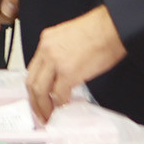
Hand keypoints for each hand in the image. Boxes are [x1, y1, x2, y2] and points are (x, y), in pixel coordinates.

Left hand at [23, 6, 125, 121]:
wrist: (112, 27)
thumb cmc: (99, 30)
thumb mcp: (71, 37)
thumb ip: (61, 53)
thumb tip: (62, 72)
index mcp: (47, 40)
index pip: (33, 68)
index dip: (34, 86)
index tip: (37, 97)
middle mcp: (46, 50)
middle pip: (32, 82)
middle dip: (34, 101)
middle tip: (40, 113)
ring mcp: (56, 62)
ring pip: (40, 90)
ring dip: (44, 107)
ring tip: (49, 116)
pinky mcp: (68, 72)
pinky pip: (58, 94)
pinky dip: (60, 104)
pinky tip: (64, 108)